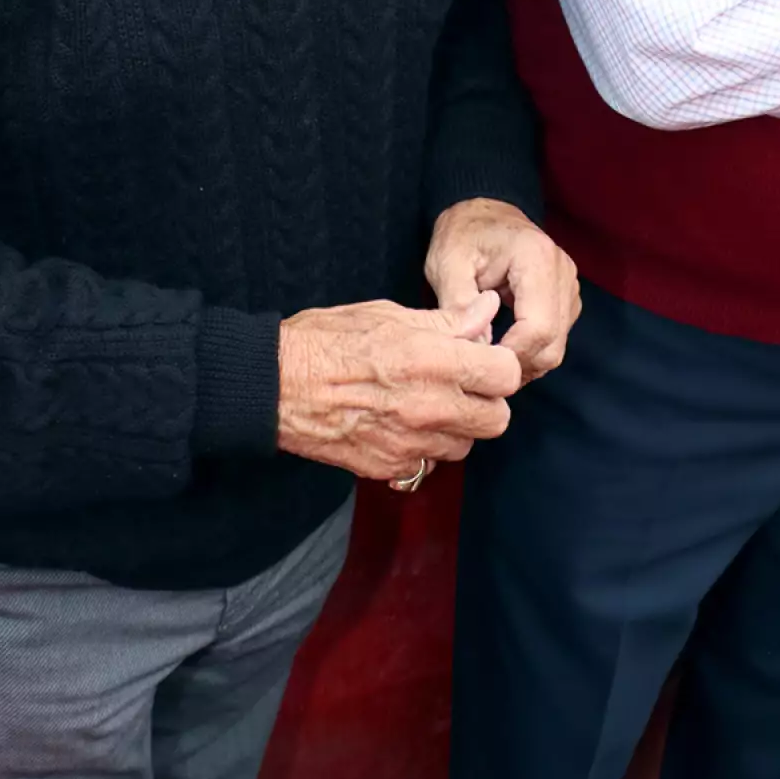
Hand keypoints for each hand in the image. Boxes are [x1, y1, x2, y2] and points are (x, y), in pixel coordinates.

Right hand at [277, 296, 519, 483]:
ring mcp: (409, 444)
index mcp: (432, 360)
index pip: (505, 374)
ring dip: (457, 427)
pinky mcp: (388, 468)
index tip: (483, 358)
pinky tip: (401, 424)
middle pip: (497, 420)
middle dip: (487, 401)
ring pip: (465, 446)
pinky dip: (423, 448)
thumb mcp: (388, 315)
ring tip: (428, 403)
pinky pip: (427, 464)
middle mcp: (428, 407)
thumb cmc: (326, 340)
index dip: (498, 364)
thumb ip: (446, 320)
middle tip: (463, 383)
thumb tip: (486, 310)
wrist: (274, 385)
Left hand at [425, 198, 579, 381]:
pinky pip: (555, 340)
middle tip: (479, 368)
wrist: (482, 214)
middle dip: (515, 365)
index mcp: (536, 258)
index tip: (478, 363)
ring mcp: (568, 286)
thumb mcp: (447, 264)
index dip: (509, 355)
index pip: (537, 328)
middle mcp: (562, 272)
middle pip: (552, 344)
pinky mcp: (565, 298)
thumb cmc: (463, 234)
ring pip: (556, 347)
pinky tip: (502, 347)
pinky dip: (530, 352)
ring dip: (523, 362)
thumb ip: (459, 305)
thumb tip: (477, 348)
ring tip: (487, 359)